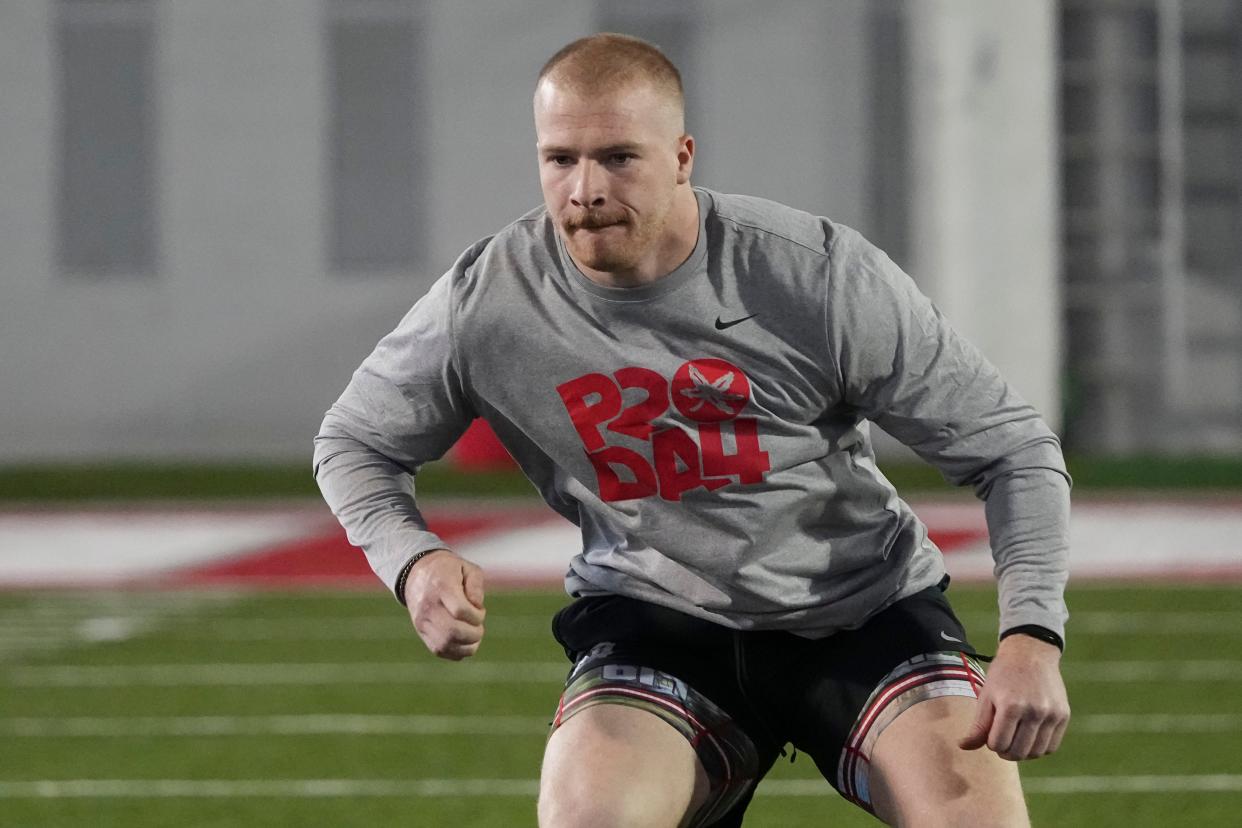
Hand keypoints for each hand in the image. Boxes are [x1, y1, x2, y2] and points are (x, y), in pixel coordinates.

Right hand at [402, 549, 486, 660]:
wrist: (416, 574)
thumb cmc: (447, 570)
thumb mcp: (466, 567)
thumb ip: (476, 585)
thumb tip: (477, 606)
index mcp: (441, 586)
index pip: (460, 611)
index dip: (477, 615)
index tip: (480, 610)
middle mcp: (429, 606)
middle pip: (453, 631)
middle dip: (475, 633)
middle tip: (479, 625)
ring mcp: (422, 621)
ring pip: (445, 644)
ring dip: (467, 646)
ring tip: (473, 634)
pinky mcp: (421, 632)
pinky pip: (440, 650)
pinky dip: (457, 652)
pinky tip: (464, 641)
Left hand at [959, 633, 1069, 759]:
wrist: (1030, 653)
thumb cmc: (1003, 676)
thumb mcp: (986, 696)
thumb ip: (978, 725)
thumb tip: (963, 747)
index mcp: (1010, 706)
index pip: (998, 744)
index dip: (991, 744)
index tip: (990, 735)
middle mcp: (1034, 711)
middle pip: (1018, 752)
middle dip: (1005, 752)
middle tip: (1002, 742)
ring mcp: (1051, 714)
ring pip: (1036, 753)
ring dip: (1023, 753)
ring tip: (1015, 741)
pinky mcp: (1063, 715)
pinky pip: (1051, 746)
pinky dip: (1039, 749)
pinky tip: (1029, 738)